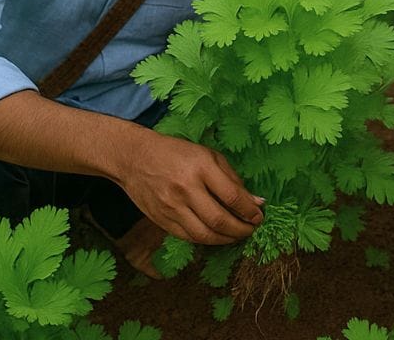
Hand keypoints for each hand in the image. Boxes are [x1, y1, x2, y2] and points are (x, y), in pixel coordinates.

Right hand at [116, 131, 263, 245]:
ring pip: (205, 235)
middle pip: (220, 220)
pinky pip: (189, 237)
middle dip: (241, 230)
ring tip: (236, 235)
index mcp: (201, 168)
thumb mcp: (208, 155)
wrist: (135, 158)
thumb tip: (257, 202)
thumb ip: (233, 179)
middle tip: (251, 230)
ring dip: (226, 240)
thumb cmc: (176, 153)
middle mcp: (186, 189)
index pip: (233, 197)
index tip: (259, 216)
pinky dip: (207, 240)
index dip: (250, 211)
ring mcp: (171, 207)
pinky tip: (216, 236)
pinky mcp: (161, 220)